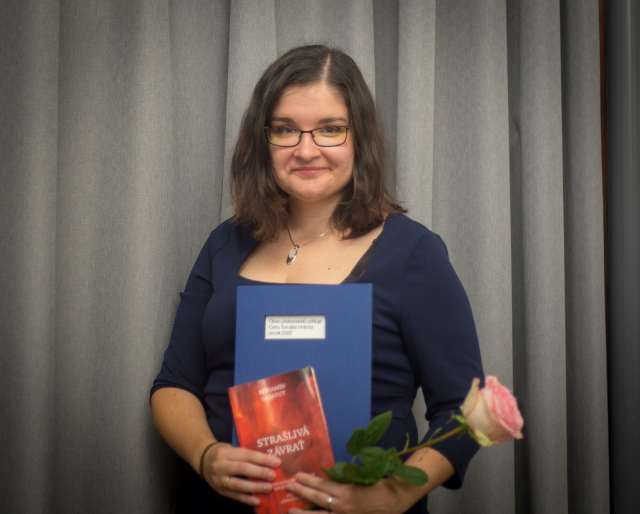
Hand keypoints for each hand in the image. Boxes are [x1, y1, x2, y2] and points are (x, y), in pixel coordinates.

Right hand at [201, 443, 281, 507]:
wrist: (203, 460)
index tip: (277, 462)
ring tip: (268, 488)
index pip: (247, 455)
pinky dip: (246, 499)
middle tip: (273, 476)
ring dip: (255, 487)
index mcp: (226, 452)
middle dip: (260, 473)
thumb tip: (268, 461)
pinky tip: (257, 500)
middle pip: (243, 469)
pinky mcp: (219, 491)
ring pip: (238, 484)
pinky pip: (234, 496)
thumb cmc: (223, 453)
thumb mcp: (232, 448)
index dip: (263, 459)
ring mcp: (219, 480)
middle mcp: (221, 466)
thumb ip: (246, 455)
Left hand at [286, 472, 401, 513]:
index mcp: (347, 492)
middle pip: (318, 499)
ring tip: (290, 510)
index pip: (323, 486)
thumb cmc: (380, 485)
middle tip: (289, 487)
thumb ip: (344, 480)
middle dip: (302, 492)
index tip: (297, 476)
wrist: (396, 501)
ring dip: (304, 513)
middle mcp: (343, 507)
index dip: (309, 481)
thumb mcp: (362, 479)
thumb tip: (328, 478)